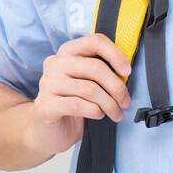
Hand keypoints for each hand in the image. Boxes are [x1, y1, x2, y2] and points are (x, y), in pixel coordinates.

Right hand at [28, 33, 132, 154]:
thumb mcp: (88, 81)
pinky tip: (99, 115)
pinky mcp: (45, 105)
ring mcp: (48, 84)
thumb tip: (126, 71)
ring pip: (90, 89)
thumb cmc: (74, 102)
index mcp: (68, 52)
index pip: (95, 41)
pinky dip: (95, 111)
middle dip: (117, 87)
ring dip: (109, 104)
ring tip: (116, 113)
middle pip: (95, 67)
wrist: (49, 131)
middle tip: (125, 102)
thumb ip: (102, 71)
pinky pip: (78, 105)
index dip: (115, 55)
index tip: (127, 72)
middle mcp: (55, 63)